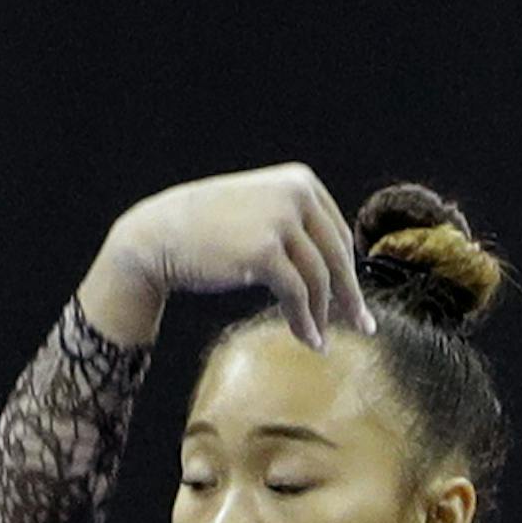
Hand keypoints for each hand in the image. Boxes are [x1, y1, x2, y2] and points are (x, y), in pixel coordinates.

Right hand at [99, 165, 372, 351]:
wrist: (160, 236)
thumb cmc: (211, 232)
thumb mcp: (262, 214)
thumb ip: (298, 228)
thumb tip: (339, 269)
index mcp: (299, 181)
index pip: (339, 234)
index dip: (350, 273)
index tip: (355, 302)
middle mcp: (295, 193)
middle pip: (337, 256)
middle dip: (349, 297)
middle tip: (361, 327)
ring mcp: (281, 220)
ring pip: (320, 279)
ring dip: (323, 315)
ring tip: (321, 341)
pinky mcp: (265, 251)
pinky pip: (299, 295)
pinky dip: (305, 321)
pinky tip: (307, 340)